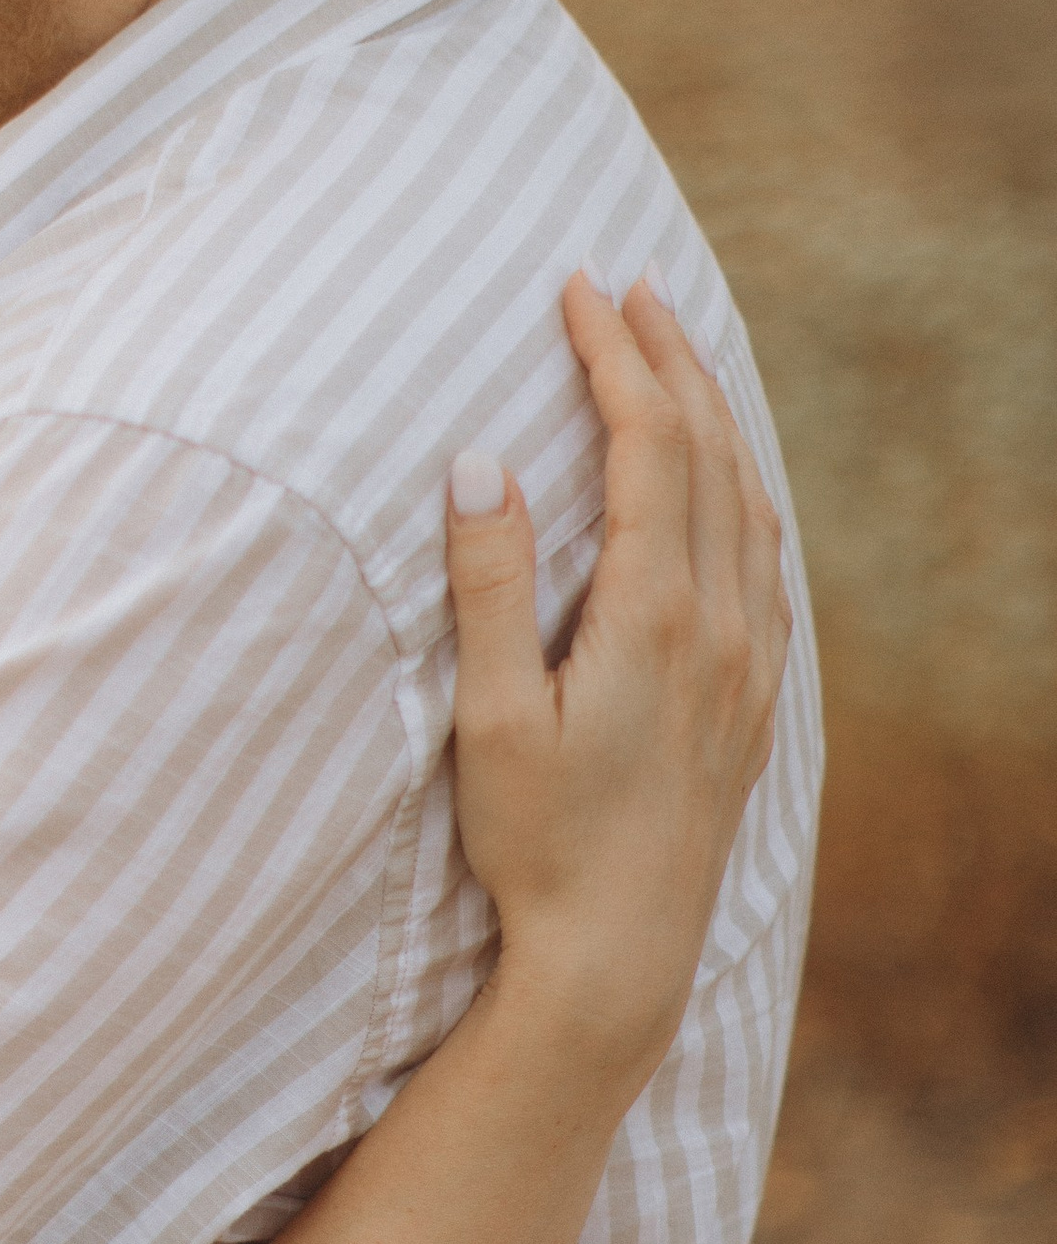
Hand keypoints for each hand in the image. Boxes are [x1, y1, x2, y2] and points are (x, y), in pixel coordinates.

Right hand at [445, 274, 789, 1087]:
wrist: (620, 956)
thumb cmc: (538, 845)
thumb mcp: (492, 718)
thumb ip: (489, 585)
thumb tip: (479, 459)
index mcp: (655, 617)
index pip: (649, 447)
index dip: (615, 358)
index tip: (579, 291)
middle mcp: (721, 626)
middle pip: (712, 453)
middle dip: (669, 360)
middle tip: (627, 288)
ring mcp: (749, 663)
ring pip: (750, 500)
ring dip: (712, 415)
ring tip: (674, 355)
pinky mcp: (753, 699)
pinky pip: (765, 558)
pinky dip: (740, 488)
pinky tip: (722, 484)